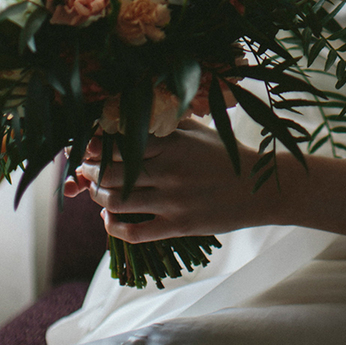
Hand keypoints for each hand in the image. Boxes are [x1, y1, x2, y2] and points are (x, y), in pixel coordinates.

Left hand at [74, 117, 263, 243]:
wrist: (259, 189)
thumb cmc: (227, 156)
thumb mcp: (199, 131)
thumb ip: (169, 124)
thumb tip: (139, 112)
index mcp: (173, 143)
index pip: (121, 142)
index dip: (97, 145)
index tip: (87, 146)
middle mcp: (169, 170)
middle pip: (112, 172)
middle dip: (91, 171)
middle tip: (86, 169)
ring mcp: (172, 200)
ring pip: (117, 201)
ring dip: (98, 197)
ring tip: (96, 192)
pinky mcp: (178, 226)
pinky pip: (135, 232)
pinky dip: (114, 227)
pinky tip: (109, 219)